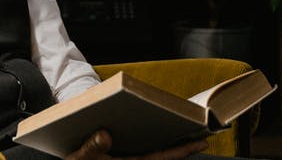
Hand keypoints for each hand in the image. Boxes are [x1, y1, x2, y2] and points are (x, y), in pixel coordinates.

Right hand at [65, 130, 208, 159]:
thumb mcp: (79, 158)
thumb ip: (91, 148)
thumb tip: (105, 134)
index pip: (162, 158)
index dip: (182, 150)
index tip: (203, 141)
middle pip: (164, 154)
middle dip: (182, 144)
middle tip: (201, 130)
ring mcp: (129, 159)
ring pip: (155, 151)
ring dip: (168, 141)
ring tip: (182, 125)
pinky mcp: (123, 155)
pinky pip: (144, 148)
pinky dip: (153, 139)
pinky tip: (154, 126)